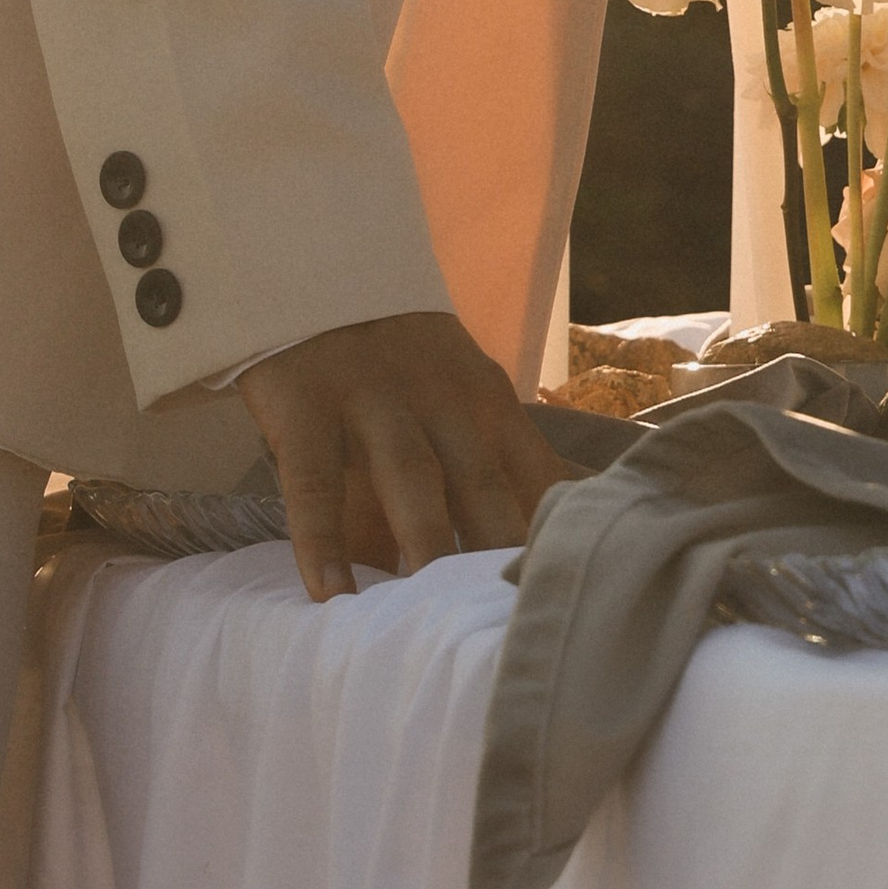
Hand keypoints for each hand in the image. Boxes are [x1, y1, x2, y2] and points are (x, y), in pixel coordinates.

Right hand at [238, 311, 579, 601]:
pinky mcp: (308, 405)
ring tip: (434, 610)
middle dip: (502, 545)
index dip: (558, 532)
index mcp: (489, 402)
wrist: (320, 270)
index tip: (579, 589)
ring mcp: (374, 400)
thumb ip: (503, 472)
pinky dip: (320, 538)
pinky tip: (329, 595)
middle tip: (516, 618)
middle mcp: (441, 399)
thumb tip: (552, 549)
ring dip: (426, 536)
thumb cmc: (402, 361)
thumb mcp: (464, 398)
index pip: (537, 471)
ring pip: (410, 474)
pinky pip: (313, 480)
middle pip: (482, 479)